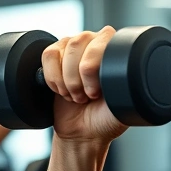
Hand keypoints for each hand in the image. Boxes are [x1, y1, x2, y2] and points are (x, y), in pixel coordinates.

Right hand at [41, 26, 126, 142]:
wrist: (85, 131)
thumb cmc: (106, 117)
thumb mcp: (123, 101)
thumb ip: (123, 80)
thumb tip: (119, 64)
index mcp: (117, 51)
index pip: (102, 38)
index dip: (92, 67)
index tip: (96, 92)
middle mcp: (95, 43)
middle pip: (77, 42)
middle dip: (77, 76)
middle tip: (86, 96)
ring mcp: (73, 49)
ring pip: (60, 49)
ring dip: (66, 79)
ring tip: (76, 96)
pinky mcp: (55, 58)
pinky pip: (47, 56)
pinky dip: (53, 78)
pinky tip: (63, 91)